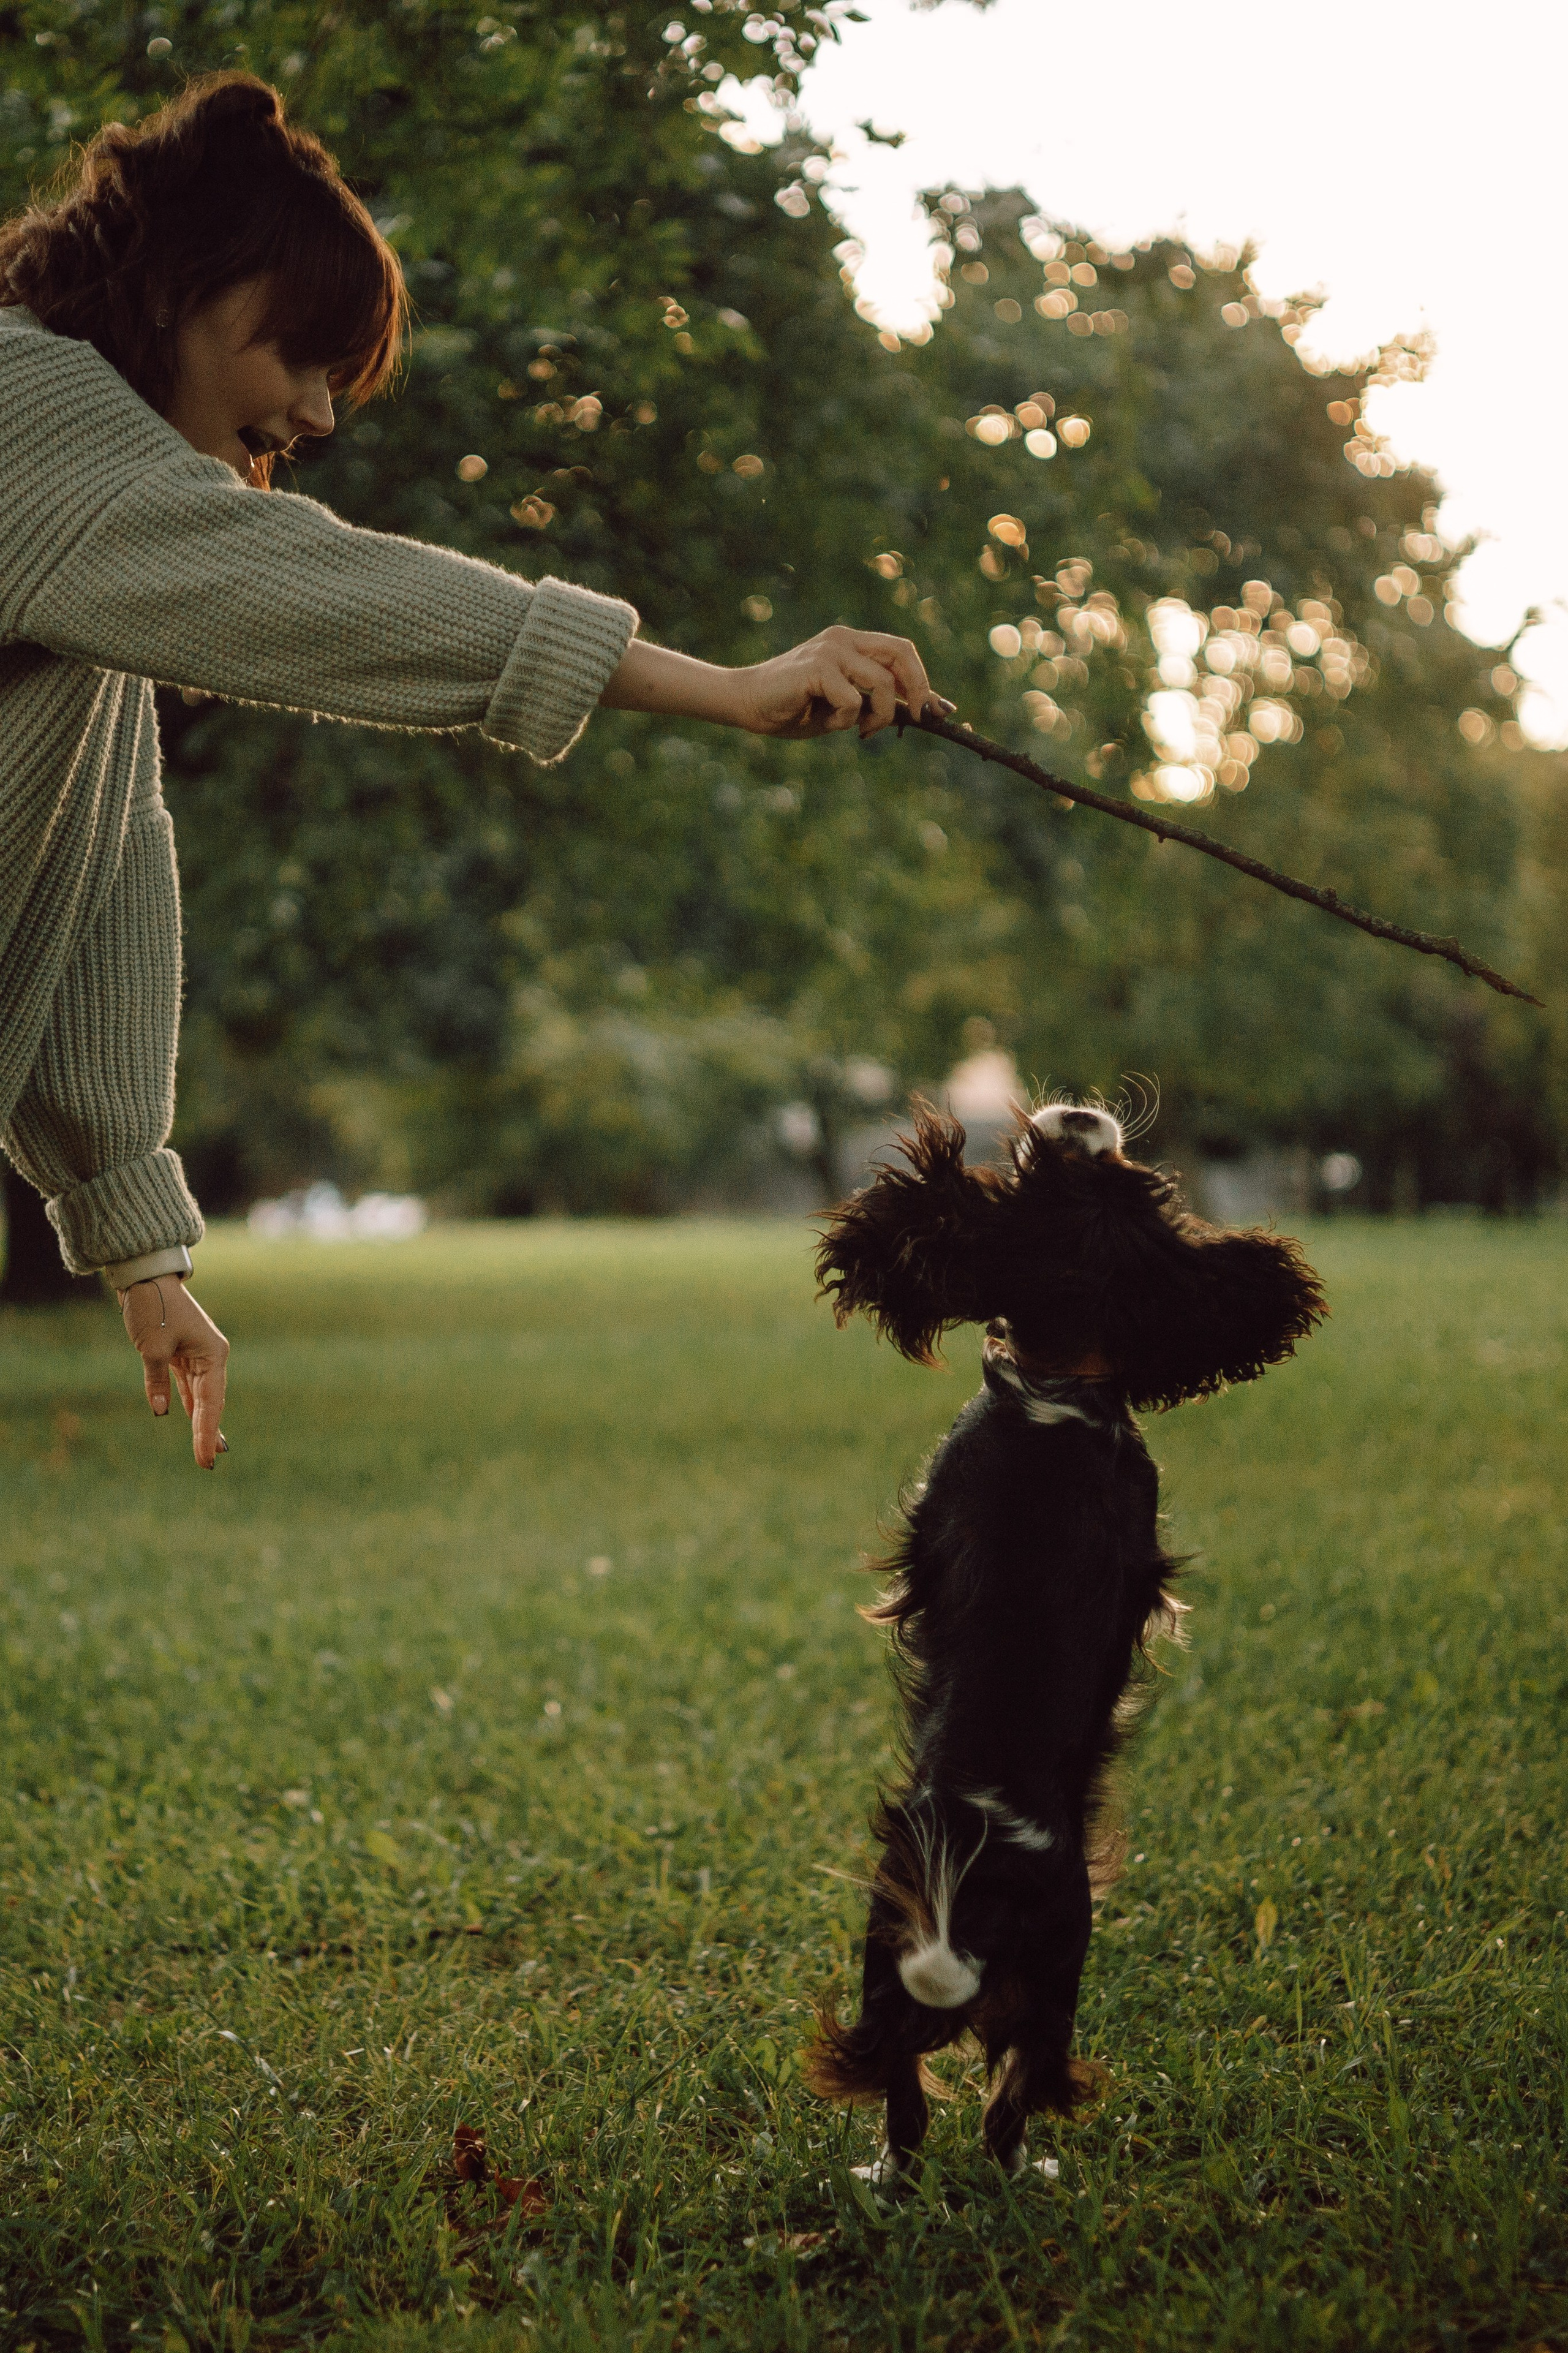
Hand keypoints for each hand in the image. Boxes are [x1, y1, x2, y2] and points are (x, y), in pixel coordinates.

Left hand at [120, 1276, 229, 1468]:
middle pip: (212, 1402)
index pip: (211, 1402)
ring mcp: (199, 1356)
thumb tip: (161, 1412)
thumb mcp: (152, 1348)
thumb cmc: (152, 1308)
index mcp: (214, 1354)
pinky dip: (192, 1406)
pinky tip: (195, 1424)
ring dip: (202, 1422)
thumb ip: (157, 1381)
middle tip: (206, 1463)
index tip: (205, 1459)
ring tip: (207, 1451)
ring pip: (203, 1397)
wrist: (146, 1279)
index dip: (208, 1432)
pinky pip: (190, 1387)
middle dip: (208, 1432)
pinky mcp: (185, 1355)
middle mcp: (212, 1357)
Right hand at [732, 626, 951, 738]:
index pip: (901, 651)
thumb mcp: (845, 706)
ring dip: (881, 714)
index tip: (938, 710)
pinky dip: (847, 719)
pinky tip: (826, 721)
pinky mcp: (816, 667)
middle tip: (919, 717)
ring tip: (859, 729)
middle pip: (902, 653)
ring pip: (882, 682)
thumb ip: (877, 702)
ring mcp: (830, 649)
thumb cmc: (794, 708)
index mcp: (851, 642)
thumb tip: (926, 712)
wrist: (746, 704)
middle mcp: (844, 639)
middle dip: (919, 688)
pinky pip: (852, 699)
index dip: (923, 680)